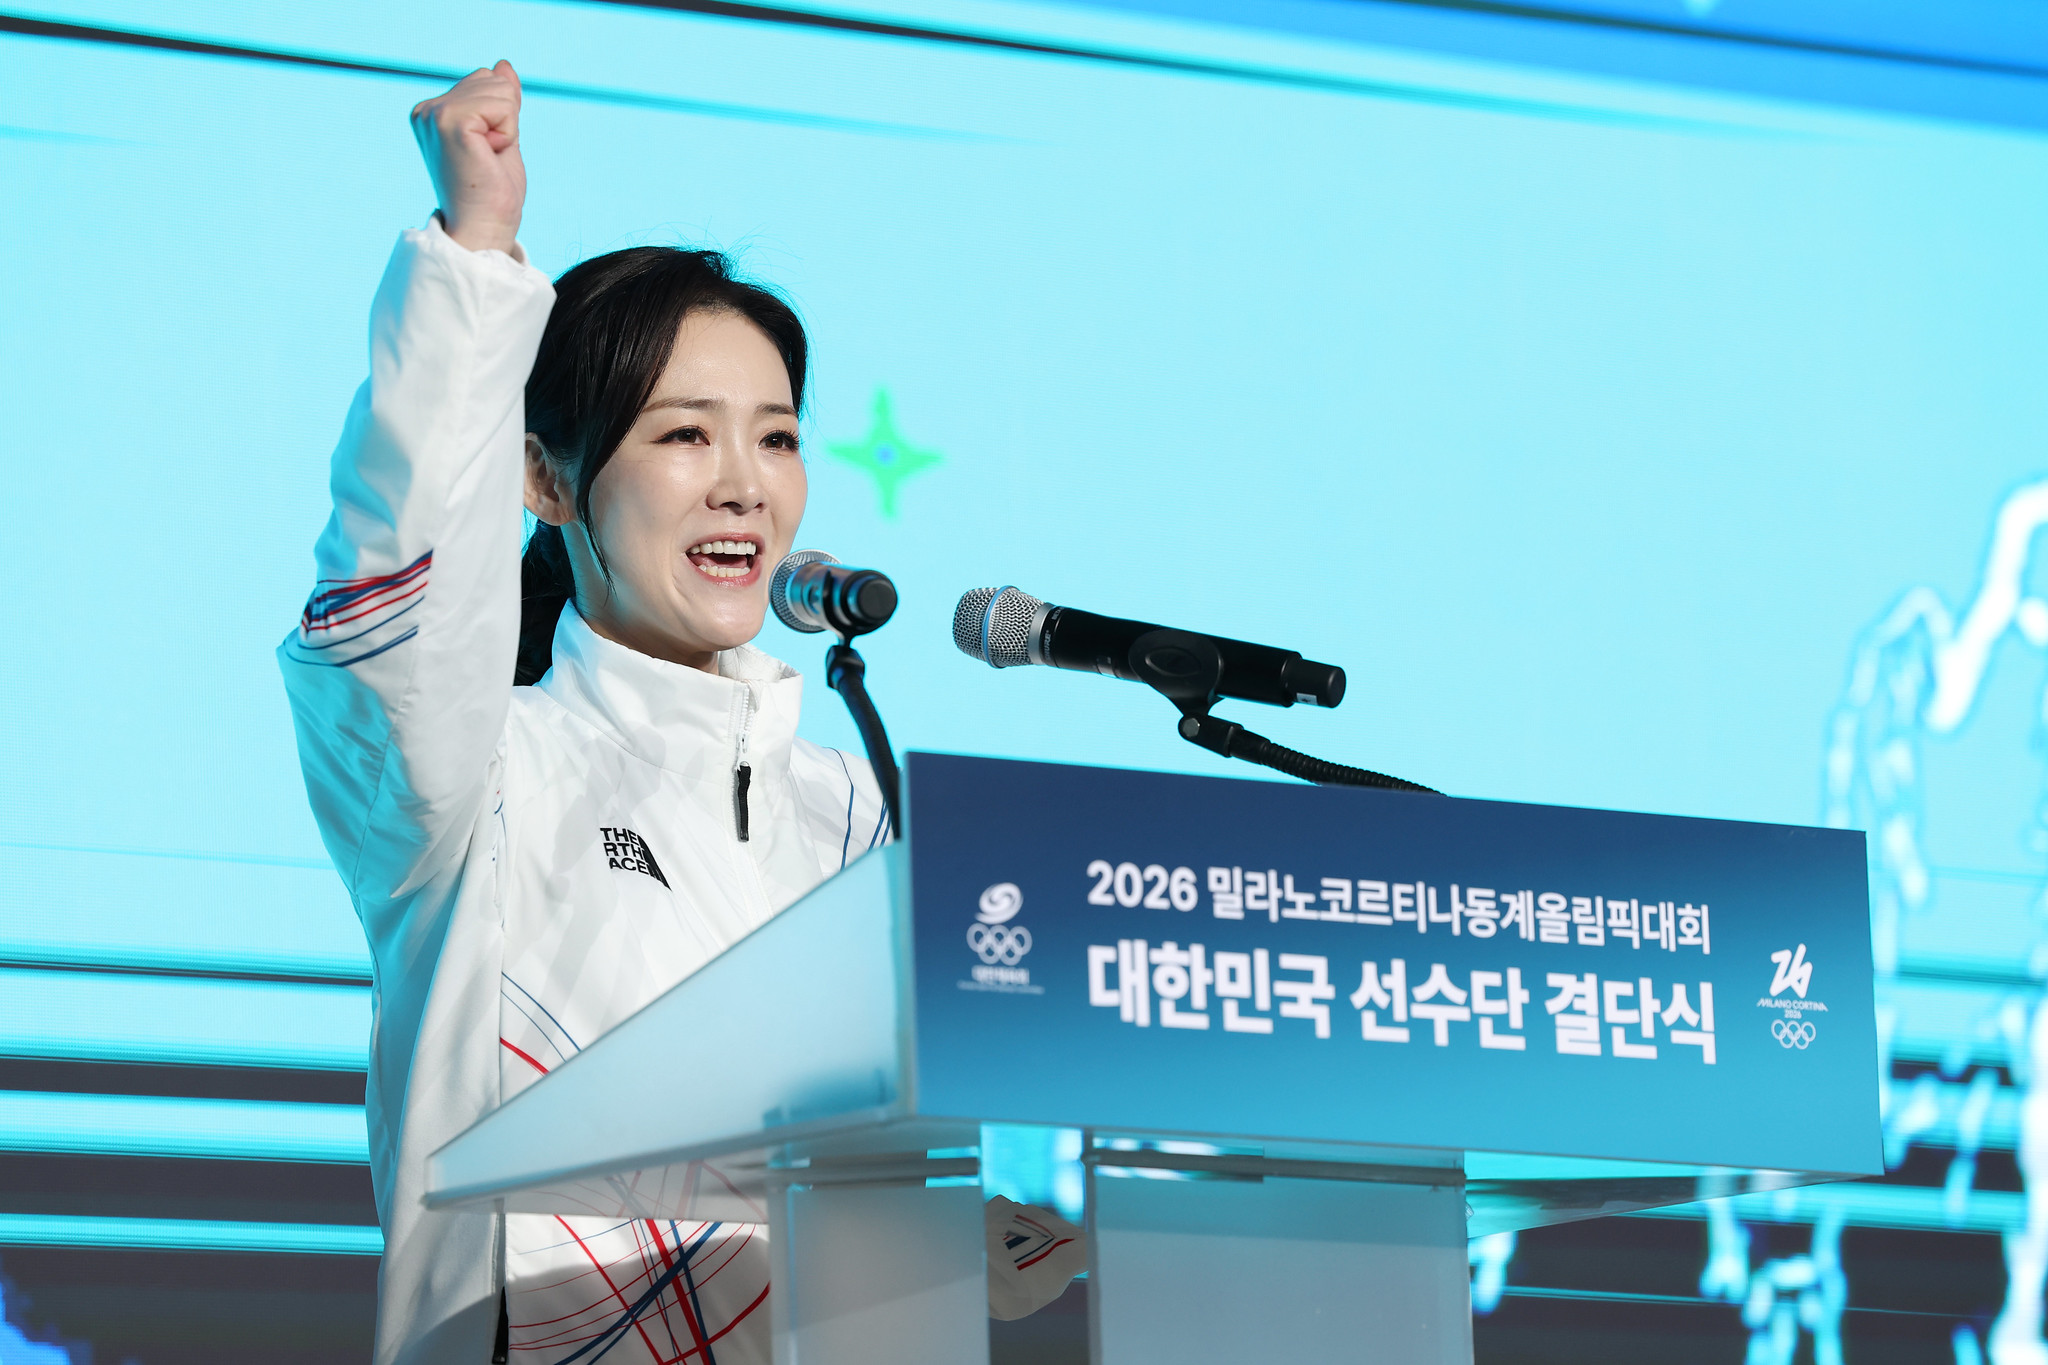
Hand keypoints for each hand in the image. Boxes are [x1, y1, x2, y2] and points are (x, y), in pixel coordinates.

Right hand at [411, 60, 525, 253]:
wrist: (485, 229)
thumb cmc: (493, 194)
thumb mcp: (502, 136)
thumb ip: (501, 101)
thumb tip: (503, 64)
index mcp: (433, 112)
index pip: (486, 81)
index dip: (502, 118)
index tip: (485, 153)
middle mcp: (427, 109)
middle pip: (494, 80)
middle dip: (506, 121)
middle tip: (488, 159)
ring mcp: (434, 113)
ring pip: (501, 90)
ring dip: (507, 130)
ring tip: (487, 159)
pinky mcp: (449, 121)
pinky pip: (504, 106)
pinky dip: (508, 134)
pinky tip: (488, 157)